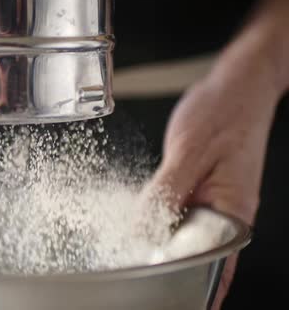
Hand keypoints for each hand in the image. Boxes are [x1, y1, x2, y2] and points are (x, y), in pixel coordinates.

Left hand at [145, 59, 281, 308]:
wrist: (237, 85)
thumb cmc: (224, 113)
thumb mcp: (189, 152)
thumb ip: (166, 193)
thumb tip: (144, 228)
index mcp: (232, 211)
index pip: (211, 265)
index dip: (184, 284)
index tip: (159, 295)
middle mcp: (227, 213)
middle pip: (197, 255)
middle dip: (169, 268)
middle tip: (139, 278)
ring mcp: (216, 202)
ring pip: (187, 236)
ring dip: (164, 247)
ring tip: (137, 258)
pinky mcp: (203, 190)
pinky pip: (181, 215)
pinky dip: (163, 222)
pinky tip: (144, 227)